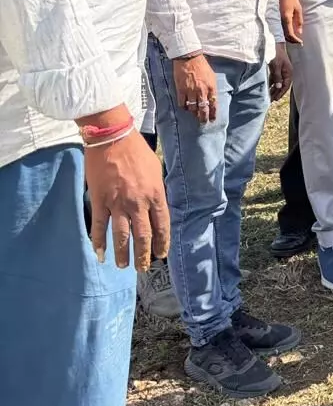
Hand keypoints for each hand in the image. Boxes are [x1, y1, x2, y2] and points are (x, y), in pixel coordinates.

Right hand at [86, 129, 169, 270]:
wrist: (112, 138)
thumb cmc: (136, 150)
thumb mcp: (155, 169)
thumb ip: (156, 190)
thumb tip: (157, 205)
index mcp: (155, 195)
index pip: (162, 226)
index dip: (161, 242)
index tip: (160, 254)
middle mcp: (139, 203)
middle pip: (143, 236)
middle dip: (143, 255)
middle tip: (142, 268)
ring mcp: (118, 204)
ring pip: (122, 236)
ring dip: (123, 254)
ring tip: (123, 266)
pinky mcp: (100, 201)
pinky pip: (99, 226)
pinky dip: (99, 242)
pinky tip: (100, 253)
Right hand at [173, 53, 218, 123]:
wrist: (189, 57)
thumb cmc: (202, 65)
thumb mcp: (212, 76)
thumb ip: (212, 88)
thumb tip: (212, 98)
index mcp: (211, 88)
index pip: (213, 105)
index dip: (213, 114)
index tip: (212, 120)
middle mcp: (202, 91)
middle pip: (203, 109)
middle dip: (203, 118)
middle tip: (202, 122)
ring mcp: (191, 91)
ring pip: (193, 108)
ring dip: (193, 114)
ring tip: (194, 115)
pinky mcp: (181, 90)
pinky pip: (182, 104)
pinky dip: (184, 108)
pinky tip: (185, 108)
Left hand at [269, 44, 292, 100]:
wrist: (272, 44)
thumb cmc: (276, 54)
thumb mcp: (276, 66)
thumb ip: (277, 76)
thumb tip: (278, 87)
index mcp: (289, 72)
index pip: (286, 85)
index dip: (281, 92)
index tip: (276, 98)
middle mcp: (286, 72)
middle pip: (282, 85)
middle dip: (277, 92)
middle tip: (271, 100)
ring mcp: (281, 71)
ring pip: (278, 82)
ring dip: (274, 89)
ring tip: (269, 96)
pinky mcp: (276, 69)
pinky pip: (274, 79)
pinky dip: (271, 83)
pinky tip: (267, 88)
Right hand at [279, 0, 302, 44]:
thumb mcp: (298, 9)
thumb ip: (299, 21)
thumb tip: (299, 32)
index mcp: (286, 19)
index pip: (290, 34)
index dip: (295, 40)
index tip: (300, 42)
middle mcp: (280, 21)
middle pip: (285, 36)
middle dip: (292, 40)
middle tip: (299, 42)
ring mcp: (277, 20)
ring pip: (282, 34)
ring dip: (289, 38)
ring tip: (296, 39)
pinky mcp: (276, 19)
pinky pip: (281, 29)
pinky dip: (286, 33)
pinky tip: (291, 33)